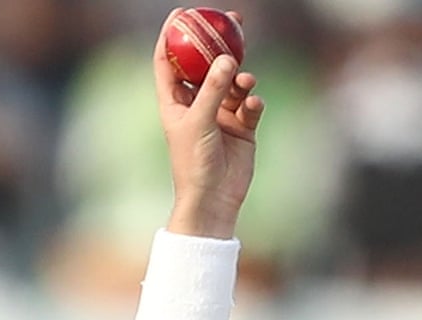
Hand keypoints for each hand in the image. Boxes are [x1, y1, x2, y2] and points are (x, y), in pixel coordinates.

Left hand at [155, 8, 264, 238]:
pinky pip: (251, 102)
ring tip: (244, 81)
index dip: (172, 38)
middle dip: (219, 42)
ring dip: (240, 76)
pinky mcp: (242, 125)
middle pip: (206, 64)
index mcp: (174, 104)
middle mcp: (196, 106)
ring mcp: (220, 114)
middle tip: (233, 19)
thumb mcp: (198, 124)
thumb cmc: (194, 165)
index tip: (182, 13)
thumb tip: (226, 58)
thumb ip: (213, 90)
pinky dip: (253, 100)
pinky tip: (253, 105)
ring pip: (233, 80)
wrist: (213, 199)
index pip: (168, 64)